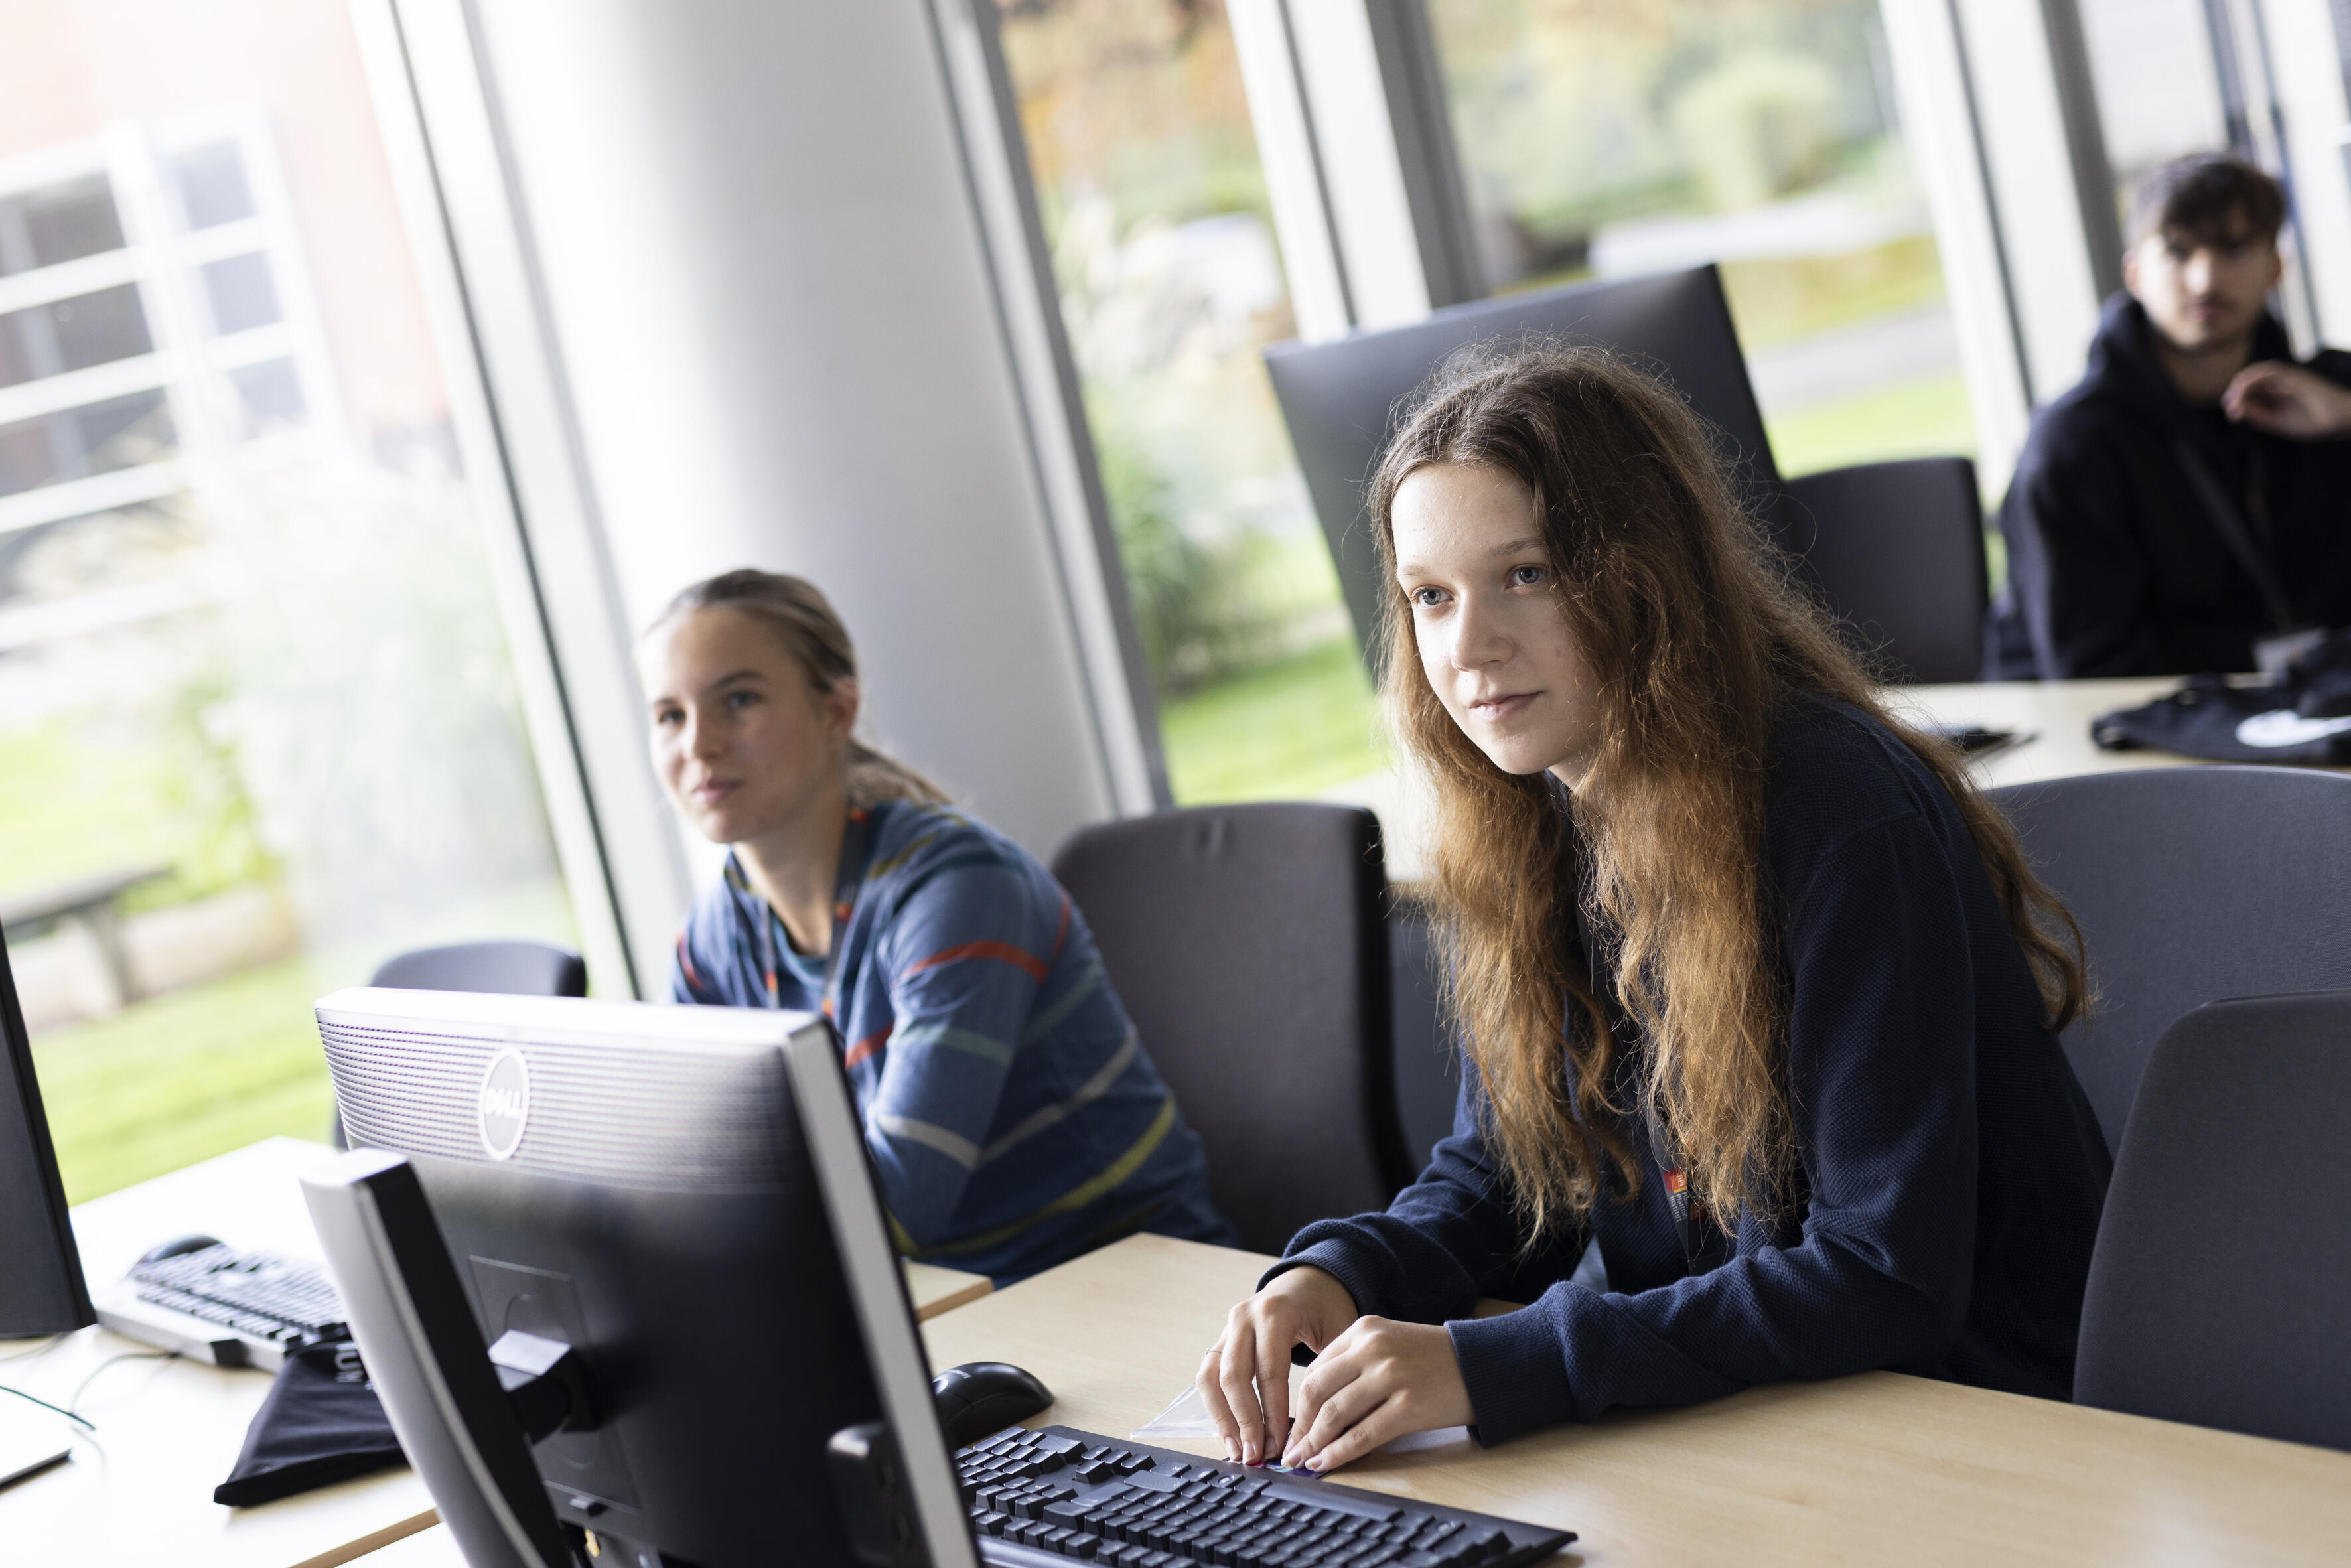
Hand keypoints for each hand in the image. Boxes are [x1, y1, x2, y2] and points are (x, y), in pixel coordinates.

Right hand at [1198, 1266, 1357, 1464]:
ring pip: (1211, 1377)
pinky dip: (1216, 1407)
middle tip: (1256, 1455)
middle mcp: (1244, 1317)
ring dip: (1223, 1418)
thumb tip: (1326, 1430)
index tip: (1281, 1446)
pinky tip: (1230, 1434)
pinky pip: (1207, 1376)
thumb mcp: (1340, 1331)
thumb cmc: (1327, 1309)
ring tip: (1237, 1450)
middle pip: (1234, 1376)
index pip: (1269, 1371)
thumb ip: (1330, 1373)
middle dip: (1245, 1421)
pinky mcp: (1219, 1341)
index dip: (1273, 1413)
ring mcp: (1227, 1327)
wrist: (1307, 1283)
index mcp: (1275, 1311)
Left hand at [1279, 1316, 1472, 1473]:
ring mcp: (1391, 1376)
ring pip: (1334, 1414)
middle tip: (1290, 1449)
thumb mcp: (1388, 1345)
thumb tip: (1315, 1410)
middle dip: (1299, 1426)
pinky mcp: (1408, 1406)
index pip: (1315, 1369)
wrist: (1482, 1364)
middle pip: (1316, 1390)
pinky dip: (1338, 1454)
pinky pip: (1361, 1436)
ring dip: (1314, 1443)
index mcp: (1363, 1330)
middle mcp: (1373, 1349)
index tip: (1291, 1427)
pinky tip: (1325, 1464)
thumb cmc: (1432, 1359)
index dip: (1297, 1404)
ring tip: (1304, 1461)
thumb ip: (1354, 1365)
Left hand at [2223, 361, 2350, 438]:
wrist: (2342, 420)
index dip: (2238, 400)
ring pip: (2258, 372)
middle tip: (2231, 410)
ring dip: (2242, 385)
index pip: (2251, 390)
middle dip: (2236, 393)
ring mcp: (2289, 377)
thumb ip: (2260, 415)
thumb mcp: (2280, 422)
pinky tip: (2246, 393)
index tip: (2233, 416)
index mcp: (2278, 393)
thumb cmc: (2316, 422)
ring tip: (2235, 402)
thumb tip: (2238, 409)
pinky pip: (2271, 370)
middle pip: (2251, 379)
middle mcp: (2282, 383)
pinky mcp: (2297, 376)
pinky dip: (2255, 379)